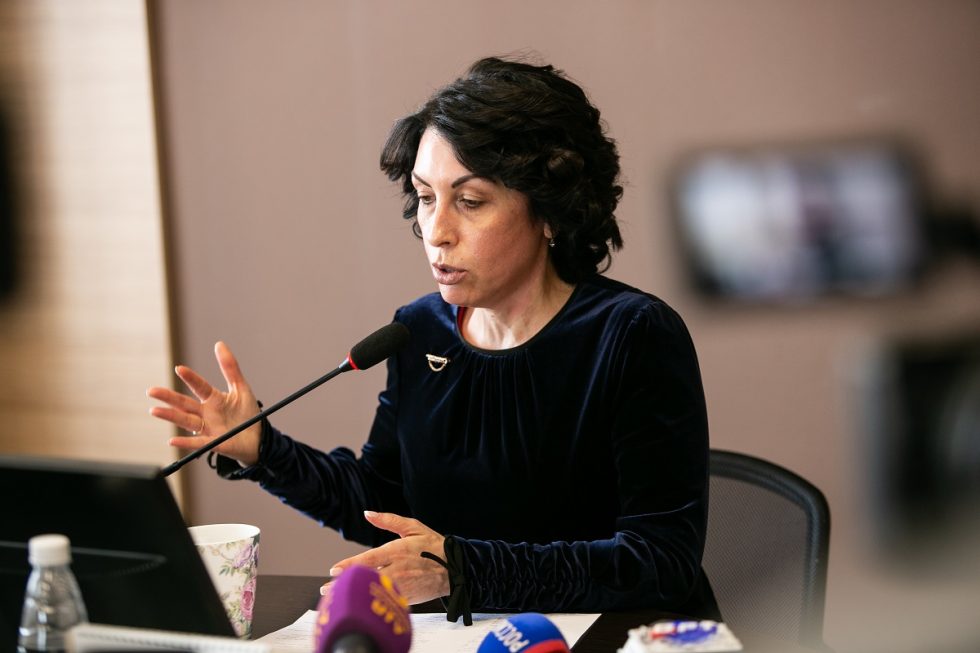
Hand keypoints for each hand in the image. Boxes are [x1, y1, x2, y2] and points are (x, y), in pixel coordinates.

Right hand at [146, 341, 261, 465]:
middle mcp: (206, 413)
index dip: (191, 378)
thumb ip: (230, 368)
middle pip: (184, 404)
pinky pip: (197, 443)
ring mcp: (208, 428)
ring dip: (170, 416)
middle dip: (168, 397)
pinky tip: (172, 440)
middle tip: (151, 391)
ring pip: (186, 421)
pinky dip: (185, 442)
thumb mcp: (241, 388)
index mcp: (213, 398)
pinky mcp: (214, 443)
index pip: (199, 386)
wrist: (259, 438)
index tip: (180, 368)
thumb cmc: (248, 413)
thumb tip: (219, 344)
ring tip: (155, 410)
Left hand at [325, 511, 448, 604]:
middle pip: (366, 578)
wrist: (456, 568)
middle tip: (326, 590)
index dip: (350, 565)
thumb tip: (367, 513)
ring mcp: (403, 585)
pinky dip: (372, 602)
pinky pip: (387, 600)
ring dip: (355, 595)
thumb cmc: (434, 545)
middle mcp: (398, 569)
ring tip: (339, 599)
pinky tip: (361, 604)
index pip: (368, 559)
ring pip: (374, 591)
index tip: (333, 570)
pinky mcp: (408, 597)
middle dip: (345, 585)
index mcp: (397, 550)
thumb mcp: (412, 527)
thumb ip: (388, 520)